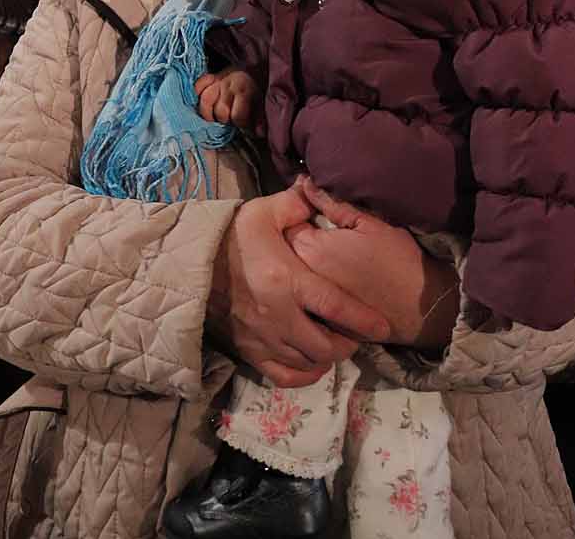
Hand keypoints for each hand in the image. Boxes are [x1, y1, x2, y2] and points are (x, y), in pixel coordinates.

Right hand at [195, 69, 263, 133]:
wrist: (254, 66)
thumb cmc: (256, 88)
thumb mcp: (262, 102)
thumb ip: (260, 118)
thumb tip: (258, 133)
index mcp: (245, 91)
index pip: (238, 115)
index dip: (240, 124)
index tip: (243, 125)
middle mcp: (230, 84)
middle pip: (220, 110)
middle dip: (225, 119)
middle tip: (229, 120)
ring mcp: (218, 79)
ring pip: (206, 99)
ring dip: (208, 112)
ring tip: (214, 116)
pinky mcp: (210, 76)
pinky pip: (199, 85)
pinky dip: (198, 94)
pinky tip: (205, 103)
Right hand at [207, 185, 390, 387]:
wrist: (190, 267)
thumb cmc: (231, 237)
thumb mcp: (262, 211)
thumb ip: (296, 205)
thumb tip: (320, 196)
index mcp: (285, 279)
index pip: (334, 305)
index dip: (363, 319)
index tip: (384, 327)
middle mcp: (277, 315)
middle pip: (326, 345)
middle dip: (347, 342)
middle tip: (355, 331)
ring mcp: (262, 338)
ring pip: (308, 362)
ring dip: (328, 357)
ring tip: (336, 343)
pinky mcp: (249, 352)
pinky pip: (284, 377)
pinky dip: (304, 374)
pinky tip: (313, 362)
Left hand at [285, 178, 459, 350]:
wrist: (422, 307)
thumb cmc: (398, 259)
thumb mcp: (369, 222)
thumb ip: (332, 204)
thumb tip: (306, 183)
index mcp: (312, 250)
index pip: (286, 224)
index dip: (296, 213)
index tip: (310, 210)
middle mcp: (304, 278)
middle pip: (285, 251)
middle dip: (296, 238)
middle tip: (319, 231)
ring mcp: (311, 304)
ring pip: (295, 276)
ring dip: (301, 264)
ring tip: (327, 257)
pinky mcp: (323, 321)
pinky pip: (307, 300)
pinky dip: (312, 289)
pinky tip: (333, 281)